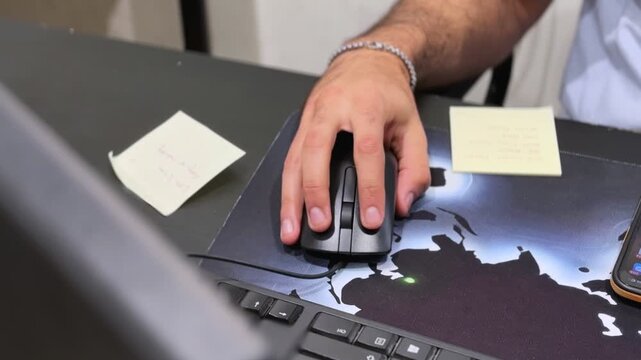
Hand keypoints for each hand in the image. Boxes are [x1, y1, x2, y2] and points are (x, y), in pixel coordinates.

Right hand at [280, 50, 430, 244]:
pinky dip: (288, 188)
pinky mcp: (301, 124)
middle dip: (315, 192)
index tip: (370, 218)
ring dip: (291, 197)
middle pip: (316, 152)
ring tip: (291, 229)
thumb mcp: (413, 126)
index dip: (369, 187)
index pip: (366, 151)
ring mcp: (311, 115)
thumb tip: (403, 203)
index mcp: (366, 107)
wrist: (366, 61)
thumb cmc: (388, 95)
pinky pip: (290, 158)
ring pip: (294, 158)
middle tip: (320, 225)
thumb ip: (414, 167)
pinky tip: (289, 211)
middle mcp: (333, 109)